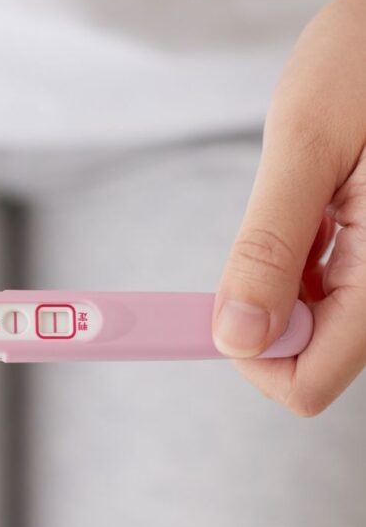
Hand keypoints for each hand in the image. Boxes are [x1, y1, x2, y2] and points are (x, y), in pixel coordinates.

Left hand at [212, 0, 365, 415]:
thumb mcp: (309, 144)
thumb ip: (272, 245)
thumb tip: (234, 335)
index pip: (308, 382)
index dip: (245, 356)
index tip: (197, 312)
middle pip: (309, 357)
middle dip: (261, 315)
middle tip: (256, 238)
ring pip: (316, 324)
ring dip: (281, 283)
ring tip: (302, 202)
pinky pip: (329, 289)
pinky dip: (301, 263)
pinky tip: (314, 206)